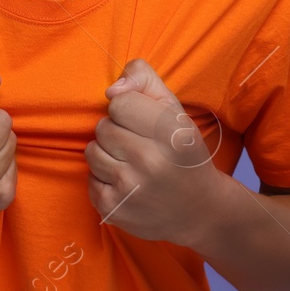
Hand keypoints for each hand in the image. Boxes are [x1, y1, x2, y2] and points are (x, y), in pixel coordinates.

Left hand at [85, 58, 221, 245]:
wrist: (200, 210)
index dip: (127, 109)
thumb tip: (112, 89)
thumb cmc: (183, 152)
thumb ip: (145, 81)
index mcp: (171, 133)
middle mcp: (151, 162)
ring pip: (92, 151)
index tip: (142, 122)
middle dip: (117, 132)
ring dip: (107, 154)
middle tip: (138, 145)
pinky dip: (104, 179)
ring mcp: (130, 188)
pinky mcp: (113, 209)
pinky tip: (127, 182)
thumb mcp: (175, 110)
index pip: (119, 102)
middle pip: (103, 127)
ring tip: (131, 163)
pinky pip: (90, 179)